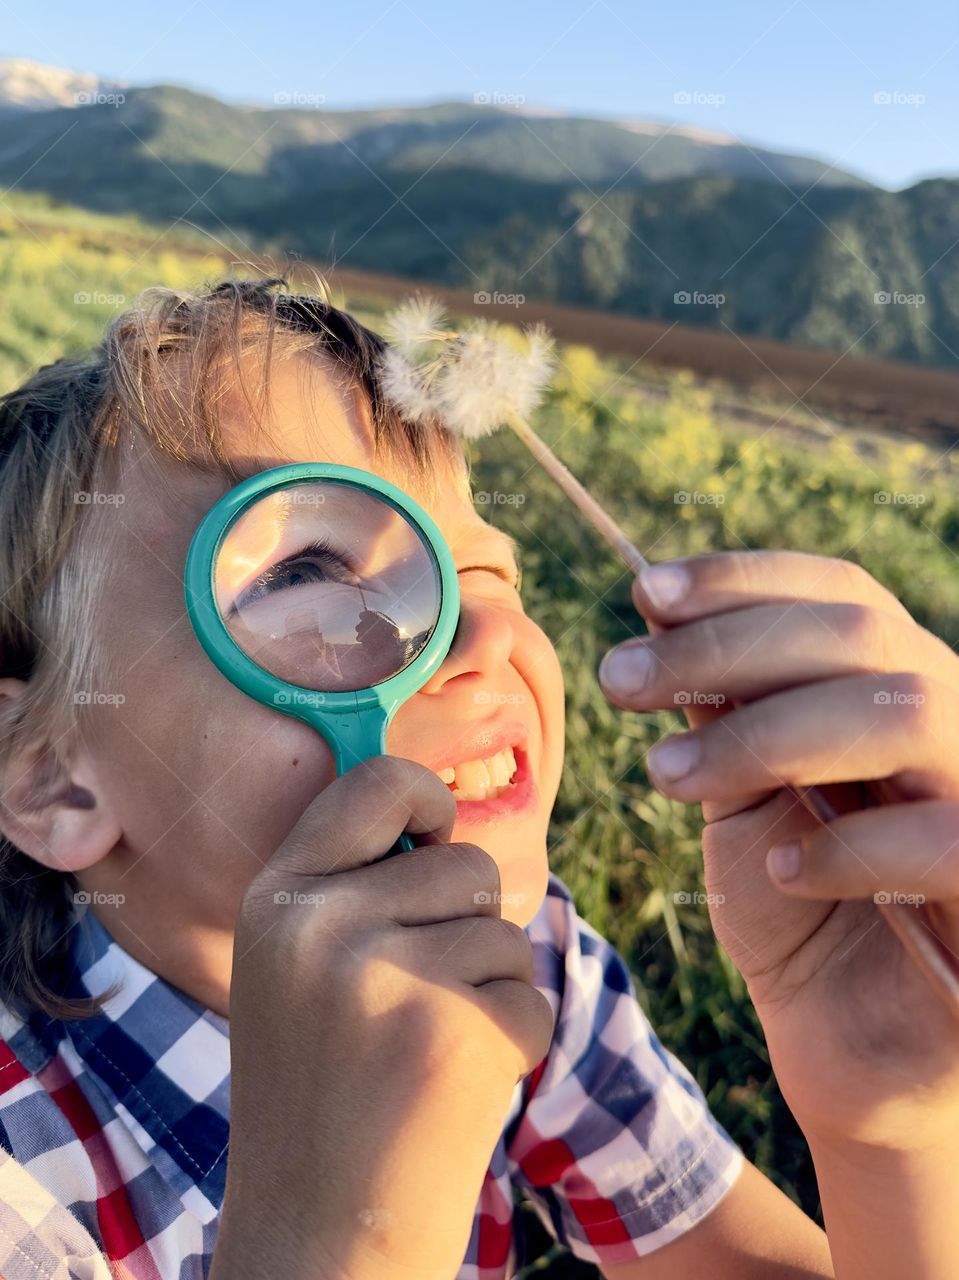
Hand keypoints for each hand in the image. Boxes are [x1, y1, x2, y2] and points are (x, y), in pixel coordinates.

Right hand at [212, 757, 553, 1279]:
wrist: (317, 1235)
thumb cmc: (317, 1094)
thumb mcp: (292, 968)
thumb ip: (349, 888)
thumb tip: (445, 820)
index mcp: (277, 900)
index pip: (377, 780)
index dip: (425, 799)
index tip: (436, 836)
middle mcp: (323, 927)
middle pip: (465, 863)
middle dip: (466, 922)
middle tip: (416, 998)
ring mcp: (388, 980)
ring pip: (503, 932)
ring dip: (489, 988)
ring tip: (423, 1051)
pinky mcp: (455, 1035)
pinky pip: (531, 997)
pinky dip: (513, 1042)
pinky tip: (453, 1090)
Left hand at [598, 550, 958, 1148]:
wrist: (848, 1041)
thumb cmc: (795, 909)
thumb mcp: (740, 793)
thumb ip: (720, 709)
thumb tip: (657, 611)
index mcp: (894, 689)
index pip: (841, 595)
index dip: (744, 581)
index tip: (643, 593)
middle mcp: (952, 726)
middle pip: (861, 636)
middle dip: (727, 646)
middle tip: (619, 681)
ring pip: (904, 711)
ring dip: (767, 732)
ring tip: (667, 776)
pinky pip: (940, 839)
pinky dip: (846, 847)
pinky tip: (779, 869)